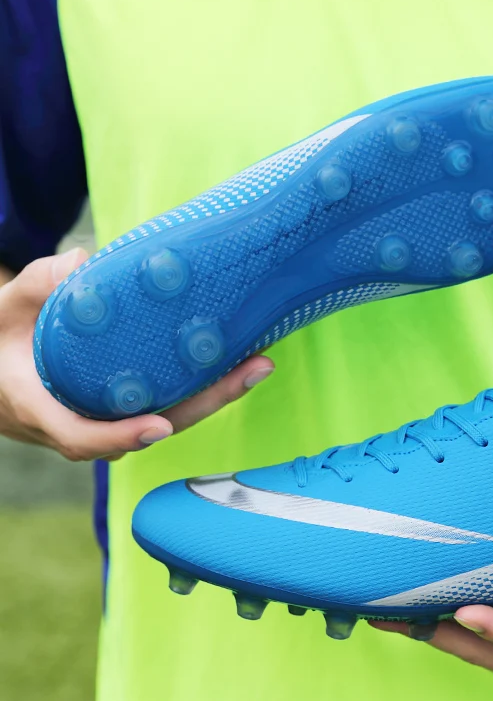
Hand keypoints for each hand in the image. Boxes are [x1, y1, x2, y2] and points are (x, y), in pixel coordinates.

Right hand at [0, 248, 274, 460]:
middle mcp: (84, 426)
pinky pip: (169, 405)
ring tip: (259, 362)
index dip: (120, 436)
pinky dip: (203, 387)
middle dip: (207, 403)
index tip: (158, 426)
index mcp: (42, 410)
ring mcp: (110, 423)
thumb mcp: (2, 309)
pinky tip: (236, 360)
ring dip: (216, 395)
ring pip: (169, 419)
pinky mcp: (127, 412)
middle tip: (254, 369)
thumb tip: (81, 263)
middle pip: (152, 429)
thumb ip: (36, 285)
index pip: (83, 437)